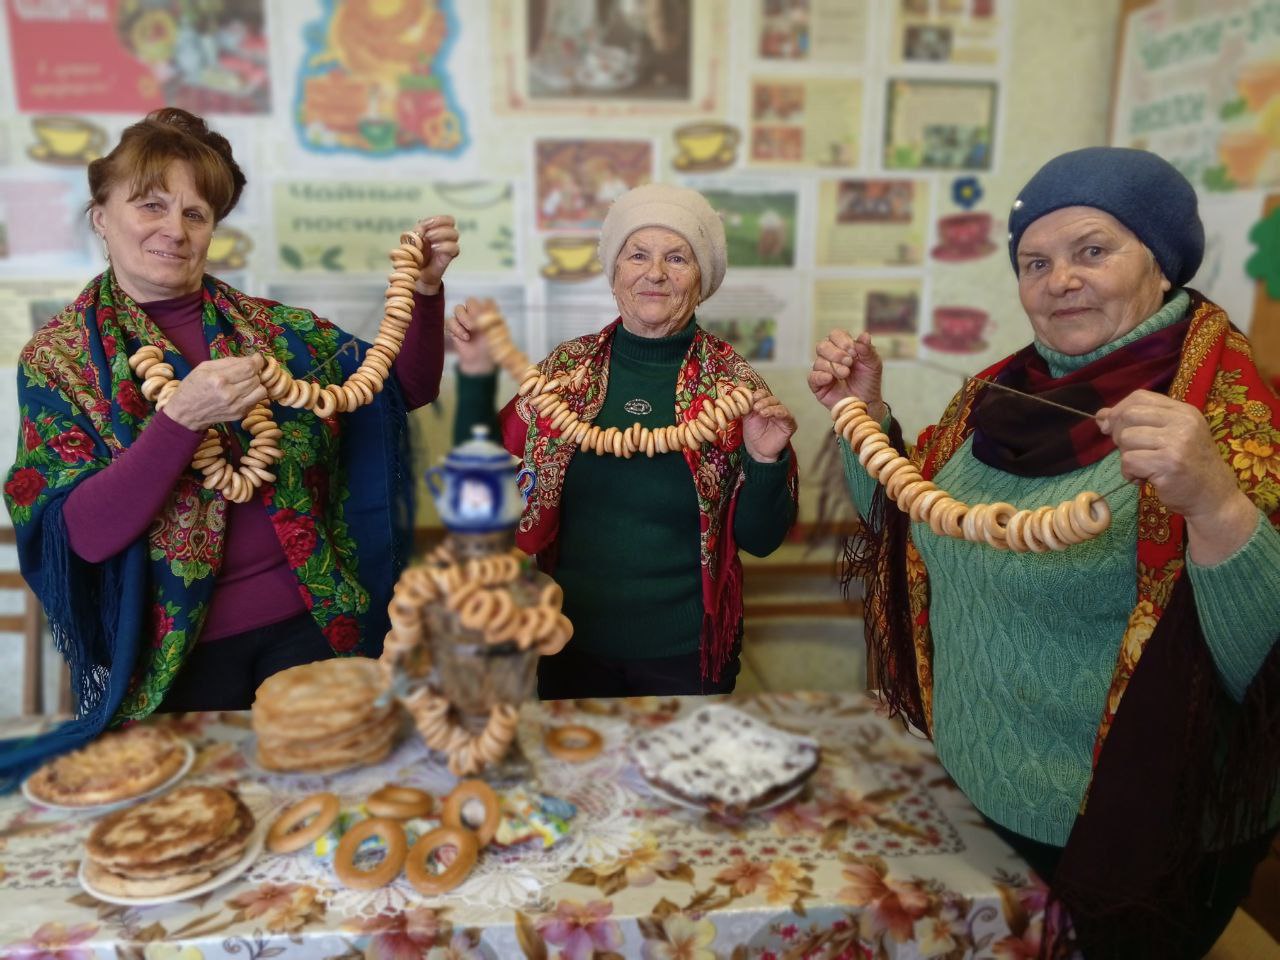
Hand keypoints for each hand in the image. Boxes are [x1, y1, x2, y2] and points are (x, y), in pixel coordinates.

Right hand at [162, 354, 266, 431]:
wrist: (185, 413)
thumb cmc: (193, 386)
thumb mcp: (204, 367)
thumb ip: (229, 362)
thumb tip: (250, 359)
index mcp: (219, 379)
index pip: (249, 367)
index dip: (257, 361)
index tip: (256, 358)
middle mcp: (229, 394)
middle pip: (256, 378)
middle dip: (255, 371)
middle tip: (247, 370)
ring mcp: (236, 406)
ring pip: (262, 391)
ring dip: (257, 384)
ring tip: (246, 381)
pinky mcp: (239, 414)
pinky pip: (257, 400)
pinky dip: (253, 394)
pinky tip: (242, 392)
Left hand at [413, 215, 459, 294]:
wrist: (416, 273)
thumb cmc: (414, 255)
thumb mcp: (411, 241)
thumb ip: (416, 232)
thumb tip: (421, 228)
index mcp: (435, 228)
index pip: (444, 218)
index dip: (436, 219)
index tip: (425, 226)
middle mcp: (444, 235)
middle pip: (451, 221)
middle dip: (438, 225)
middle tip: (427, 235)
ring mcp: (449, 245)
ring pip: (454, 233)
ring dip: (440, 235)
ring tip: (430, 242)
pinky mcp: (450, 256)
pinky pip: (454, 247)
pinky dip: (444, 246)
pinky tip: (435, 249)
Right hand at [445, 297, 498, 374]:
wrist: (481, 361)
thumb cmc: (491, 347)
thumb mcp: (498, 333)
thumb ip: (494, 319)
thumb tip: (487, 308)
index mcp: (488, 312)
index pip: (487, 301)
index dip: (487, 307)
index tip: (489, 317)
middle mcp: (475, 313)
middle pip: (470, 301)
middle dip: (473, 311)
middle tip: (477, 323)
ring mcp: (463, 319)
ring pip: (458, 309)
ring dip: (464, 319)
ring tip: (471, 330)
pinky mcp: (453, 327)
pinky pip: (450, 321)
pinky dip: (457, 329)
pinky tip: (466, 338)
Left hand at [742, 389, 796, 462]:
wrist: (758, 451)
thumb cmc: (753, 434)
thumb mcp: (746, 416)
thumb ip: (744, 402)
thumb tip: (740, 384)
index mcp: (764, 404)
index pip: (763, 394)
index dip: (758, 394)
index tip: (752, 397)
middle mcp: (775, 408)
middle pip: (771, 398)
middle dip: (763, 400)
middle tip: (756, 407)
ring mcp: (783, 415)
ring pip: (779, 406)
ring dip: (770, 406)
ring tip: (761, 412)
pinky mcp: (790, 424)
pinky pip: (787, 415)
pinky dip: (780, 413)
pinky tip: (772, 414)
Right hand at [807, 329, 886, 420]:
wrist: (866, 402)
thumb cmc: (869, 382)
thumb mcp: (873, 364)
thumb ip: (868, 350)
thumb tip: (864, 335)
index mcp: (843, 348)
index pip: (835, 335)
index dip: (842, 341)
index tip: (853, 351)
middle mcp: (830, 357)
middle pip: (822, 345)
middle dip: (836, 353)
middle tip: (849, 363)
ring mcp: (822, 371)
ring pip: (818, 361)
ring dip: (834, 367)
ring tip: (846, 374)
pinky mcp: (817, 385)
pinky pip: (812, 377)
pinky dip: (821, 376)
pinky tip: (831, 379)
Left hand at [1097, 389, 1257, 563]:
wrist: (1213, 497)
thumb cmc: (1188, 466)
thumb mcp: (1171, 436)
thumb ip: (1140, 422)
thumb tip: (1101, 415)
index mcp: (1184, 411)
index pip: (1140, 397)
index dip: (1118, 410)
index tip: (1109, 427)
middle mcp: (1183, 422)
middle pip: (1128, 415)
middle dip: (1118, 434)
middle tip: (1129, 451)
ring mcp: (1177, 442)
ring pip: (1126, 438)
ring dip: (1125, 456)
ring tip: (1142, 467)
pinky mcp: (1168, 464)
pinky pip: (1129, 461)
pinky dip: (1129, 473)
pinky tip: (1143, 479)